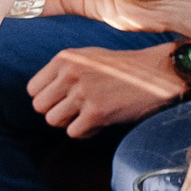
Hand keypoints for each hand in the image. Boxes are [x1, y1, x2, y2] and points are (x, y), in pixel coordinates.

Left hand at [27, 43, 184, 137]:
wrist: (157, 74)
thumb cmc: (122, 68)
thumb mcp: (87, 58)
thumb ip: (62, 71)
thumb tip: (38, 95)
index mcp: (65, 58)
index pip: (32, 89)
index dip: (46, 98)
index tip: (62, 99)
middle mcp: (70, 73)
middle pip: (39, 107)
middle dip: (55, 111)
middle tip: (75, 110)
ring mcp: (83, 93)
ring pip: (53, 121)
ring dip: (69, 122)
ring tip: (87, 114)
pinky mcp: (96, 112)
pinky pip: (73, 133)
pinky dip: (86, 132)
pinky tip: (99, 122)